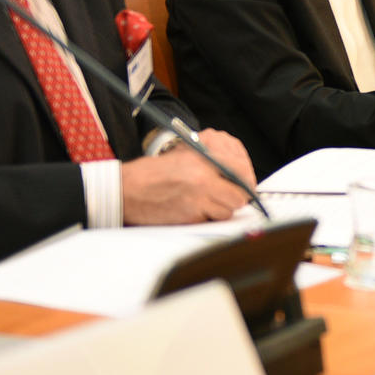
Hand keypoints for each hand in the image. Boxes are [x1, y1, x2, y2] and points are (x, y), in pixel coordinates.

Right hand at [121, 128, 254, 223]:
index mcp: (204, 156)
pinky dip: (207, 218)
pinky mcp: (191, 214)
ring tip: (206, 202)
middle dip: (237, 198)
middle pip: (240, 194)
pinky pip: (211, 219)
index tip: (245, 185)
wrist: (128, 189)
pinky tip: (194, 209)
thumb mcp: (186, 154)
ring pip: (229, 210)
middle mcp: (204, 176)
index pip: (241, 169)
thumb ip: (213, 161)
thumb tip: (240, 174)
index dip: (246, 180)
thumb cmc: (154, 173)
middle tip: (230, 198)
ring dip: (221, 209)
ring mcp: (198, 197)